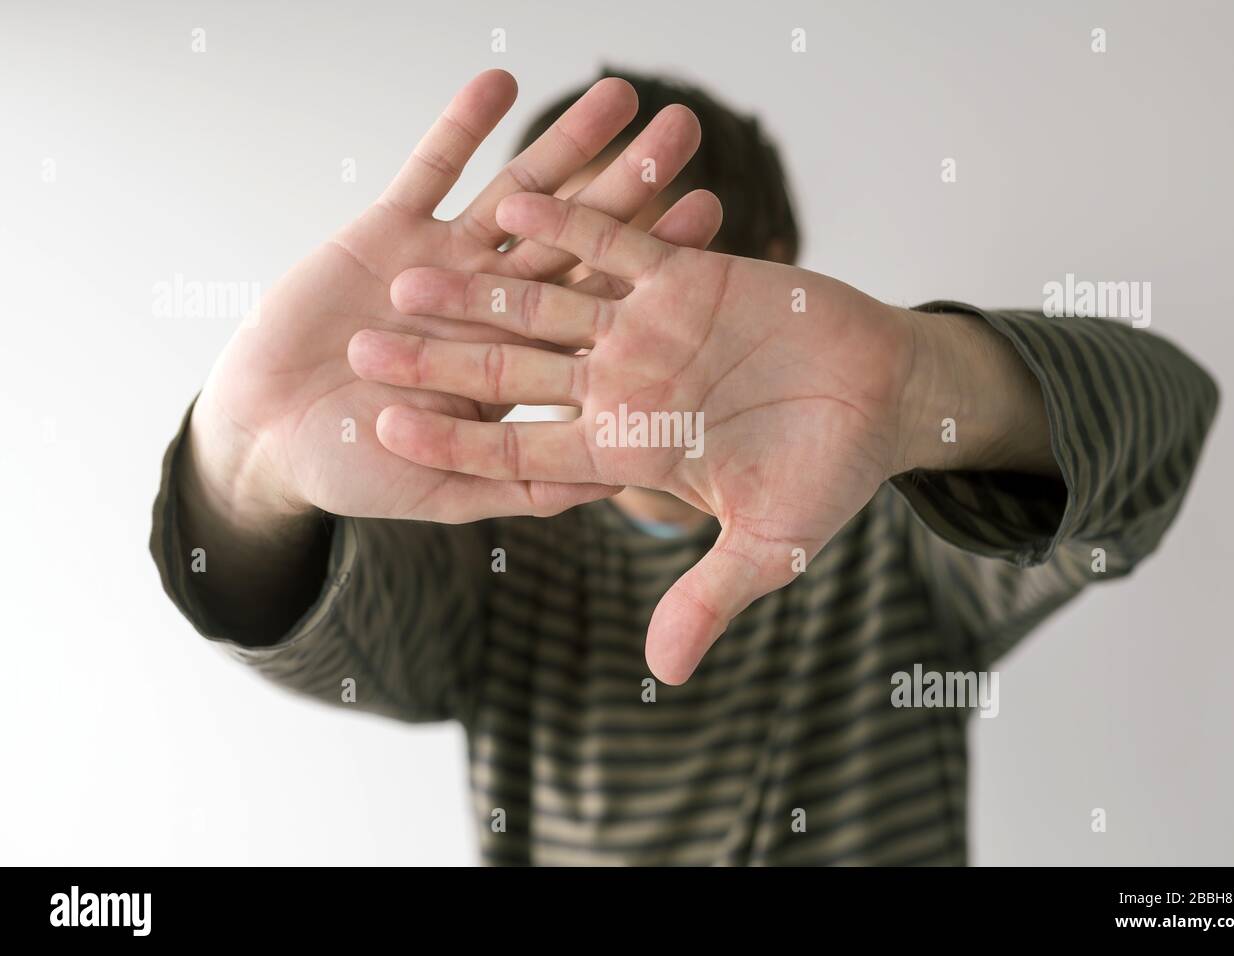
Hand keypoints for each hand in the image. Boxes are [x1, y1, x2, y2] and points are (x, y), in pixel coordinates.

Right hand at [186, 70, 715, 529]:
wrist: (267, 436)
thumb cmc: (358, 471)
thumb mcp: (448, 491)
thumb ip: (527, 485)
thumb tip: (619, 487)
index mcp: (520, 356)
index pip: (601, 300)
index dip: (654, 258)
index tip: (709, 214)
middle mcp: (494, 302)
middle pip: (576, 233)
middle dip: (629, 181)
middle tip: (686, 130)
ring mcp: (444, 262)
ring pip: (516, 193)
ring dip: (565, 141)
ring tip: (618, 92)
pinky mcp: (387, 231)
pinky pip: (430, 168)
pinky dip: (461, 127)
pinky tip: (502, 82)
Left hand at [349, 194, 919, 682]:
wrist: (883, 394)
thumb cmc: (832, 473)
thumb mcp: (771, 545)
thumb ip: (710, 596)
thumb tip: (664, 676)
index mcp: (627, 450)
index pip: (520, 453)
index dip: (453, 444)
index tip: (384, 432)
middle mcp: (621, 388)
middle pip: (510, 375)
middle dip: (438, 361)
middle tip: (359, 346)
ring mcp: (647, 330)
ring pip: (547, 305)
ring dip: (481, 288)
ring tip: (409, 269)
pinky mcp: (683, 277)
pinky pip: (616, 244)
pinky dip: (572, 224)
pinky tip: (512, 200)